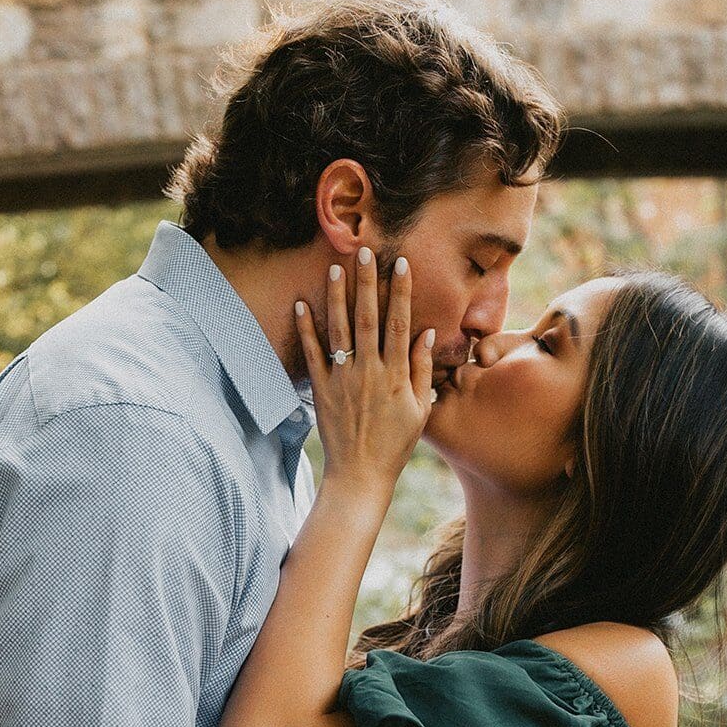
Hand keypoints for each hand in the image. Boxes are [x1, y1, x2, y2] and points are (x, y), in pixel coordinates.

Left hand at [294, 245, 434, 497]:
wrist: (361, 474)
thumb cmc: (395, 444)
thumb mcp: (420, 409)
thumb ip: (420, 369)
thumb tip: (426, 332)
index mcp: (396, 375)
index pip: (400, 323)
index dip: (401, 292)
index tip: (401, 264)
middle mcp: (369, 371)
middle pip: (368, 318)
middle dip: (367, 283)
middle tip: (365, 252)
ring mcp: (343, 379)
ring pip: (339, 330)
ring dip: (336, 297)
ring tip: (335, 268)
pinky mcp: (322, 389)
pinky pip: (312, 354)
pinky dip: (306, 329)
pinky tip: (301, 304)